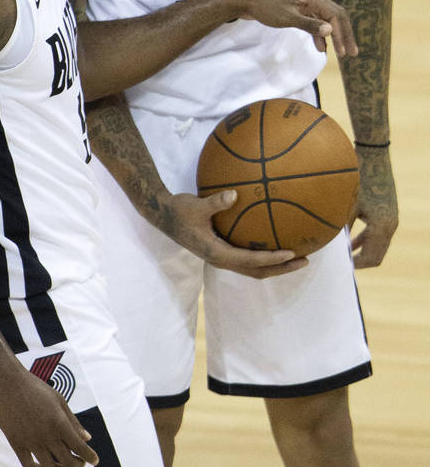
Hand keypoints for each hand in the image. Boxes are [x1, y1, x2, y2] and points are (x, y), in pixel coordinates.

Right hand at [0, 365, 98, 466]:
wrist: (7, 382)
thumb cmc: (36, 388)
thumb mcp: (59, 401)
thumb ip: (73, 421)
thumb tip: (87, 438)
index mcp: (59, 422)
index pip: (79, 447)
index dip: (89, 456)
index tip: (95, 461)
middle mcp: (46, 434)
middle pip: (67, 460)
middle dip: (77, 464)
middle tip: (80, 463)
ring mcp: (30, 440)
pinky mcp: (16, 443)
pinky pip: (29, 466)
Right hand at [164, 190, 307, 278]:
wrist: (163, 215)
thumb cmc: (179, 210)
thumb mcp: (196, 205)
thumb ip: (215, 202)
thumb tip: (234, 195)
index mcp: (216, 253)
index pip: (250, 260)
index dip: (272, 258)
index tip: (291, 253)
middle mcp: (221, 259)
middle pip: (257, 271)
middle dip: (281, 268)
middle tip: (304, 260)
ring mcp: (221, 257)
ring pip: (253, 268)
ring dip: (275, 266)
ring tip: (297, 258)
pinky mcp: (222, 251)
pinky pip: (248, 259)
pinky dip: (264, 257)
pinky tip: (275, 244)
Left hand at [237, 0, 356, 57]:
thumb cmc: (265, 7)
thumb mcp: (287, 18)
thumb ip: (308, 24)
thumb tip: (330, 31)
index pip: (335, 16)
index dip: (342, 35)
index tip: (344, 53)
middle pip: (335, 16)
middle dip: (344, 35)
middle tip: (351, 53)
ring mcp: (304, 3)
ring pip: (325, 19)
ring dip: (333, 35)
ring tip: (340, 52)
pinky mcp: (297, 8)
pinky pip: (314, 21)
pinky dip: (318, 33)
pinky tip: (321, 46)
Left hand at [350, 146, 397, 267]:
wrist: (372, 156)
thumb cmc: (357, 178)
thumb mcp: (346, 205)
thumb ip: (340, 228)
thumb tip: (330, 246)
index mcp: (381, 226)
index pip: (372, 257)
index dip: (357, 265)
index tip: (341, 268)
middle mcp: (390, 225)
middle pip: (377, 254)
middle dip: (360, 261)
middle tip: (341, 265)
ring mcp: (390, 218)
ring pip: (377, 244)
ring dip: (361, 250)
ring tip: (342, 255)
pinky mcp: (387, 211)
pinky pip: (376, 233)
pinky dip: (364, 239)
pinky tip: (347, 238)